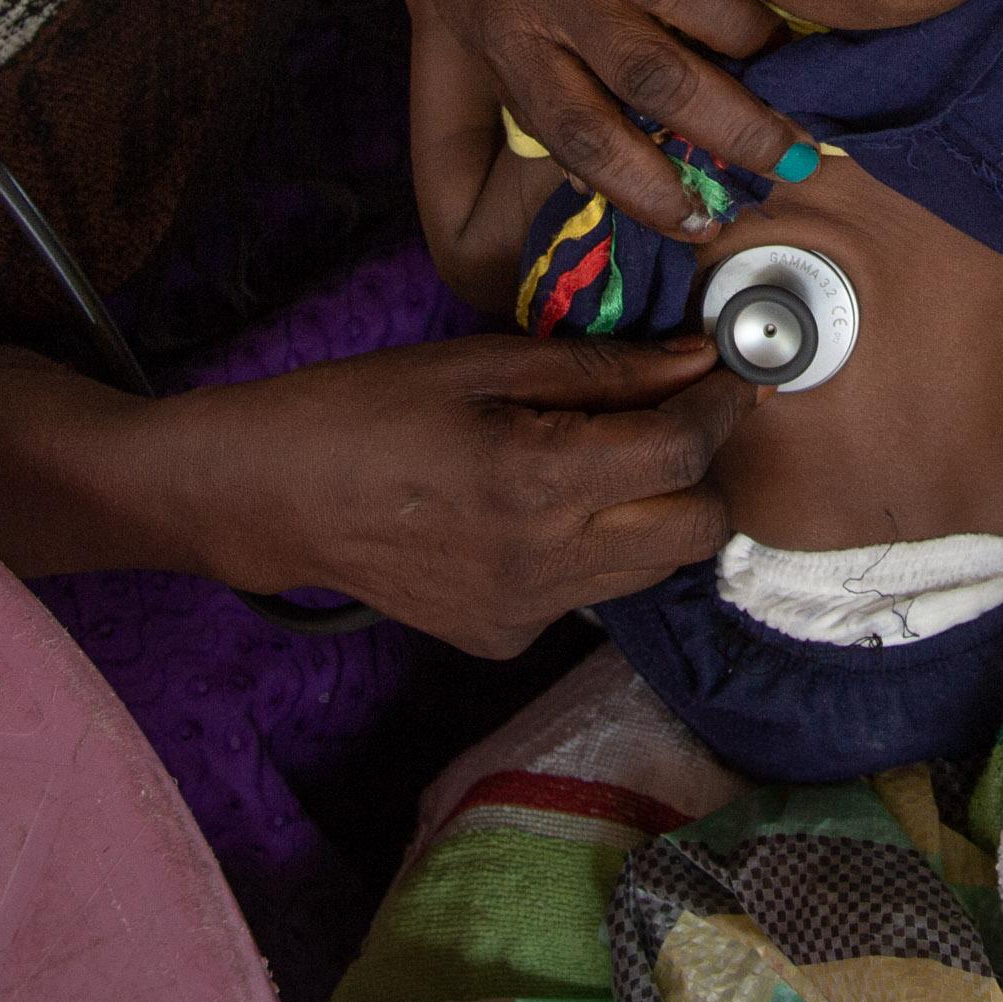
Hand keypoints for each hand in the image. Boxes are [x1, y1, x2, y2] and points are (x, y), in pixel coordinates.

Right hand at [167, 333, 756, 656]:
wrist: (273, 498)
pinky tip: (533, 512)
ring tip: (603, 463)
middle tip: (677, 423)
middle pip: (695, 533)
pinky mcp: (502, 639)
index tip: (729, 374)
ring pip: (650, 570)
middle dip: (703, 473)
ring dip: (653, 513)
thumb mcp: (482, 362)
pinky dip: (588, 549)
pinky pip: (586, 594)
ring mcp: (524, 613)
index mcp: (536, 479)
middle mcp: (542, 561)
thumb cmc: (367, 408)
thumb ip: (600, 370)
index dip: (720, 407)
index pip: (681, 454)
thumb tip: (695, 361)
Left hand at [393, 0, 800, 238]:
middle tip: (791, 158)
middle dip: (727, 124)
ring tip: (782, 58)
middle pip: (643, 68)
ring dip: (739, 29)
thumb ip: (532, 87)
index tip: (701, 223)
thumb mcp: (473, 15)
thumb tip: (596, 179)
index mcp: (504, 38)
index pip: (577, 133)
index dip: (642, 185)